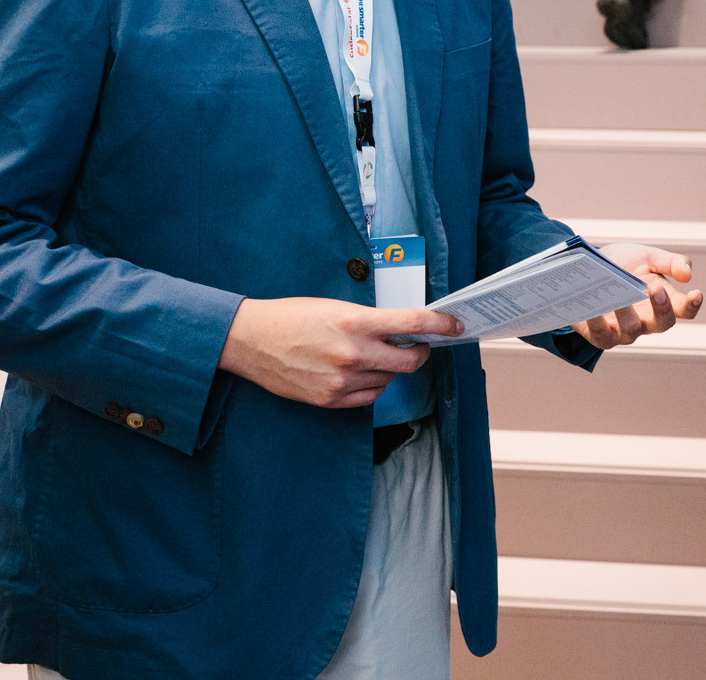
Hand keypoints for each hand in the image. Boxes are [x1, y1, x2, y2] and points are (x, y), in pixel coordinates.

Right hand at [218, 298, 460, 408]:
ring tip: (368, 356)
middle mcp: (353, 354)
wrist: (250, 340)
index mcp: (356, 323)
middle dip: (420, 353)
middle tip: (416, 346)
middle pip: (410, 361)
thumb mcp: (337, 307)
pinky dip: (372, 386)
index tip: (454, 325)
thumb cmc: (293, 316)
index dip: (441, 325)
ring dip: (389, 370)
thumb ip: (372, 321)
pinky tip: (358, 373)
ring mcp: (342, 380)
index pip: (414, 324)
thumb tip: (405, 331)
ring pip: (390, 380)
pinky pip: (369, 398)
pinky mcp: (330, 399)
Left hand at [572, 243, 702, 349]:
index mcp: (662, 301)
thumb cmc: (623, 265)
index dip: (692, 304)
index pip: (684, 309)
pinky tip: (595, 308)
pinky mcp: (599, 335)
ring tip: (621, 297)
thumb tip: (688, 274)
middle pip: (662, 324)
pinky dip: (598, 323)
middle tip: (656, 289)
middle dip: (662, 309)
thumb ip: (670, 262)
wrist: (586, 269)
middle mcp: (646, 320)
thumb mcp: (647, 257)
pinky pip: (601, 336)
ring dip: (627, 314)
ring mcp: (623, 330)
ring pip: (631, 331)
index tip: (697, 293)